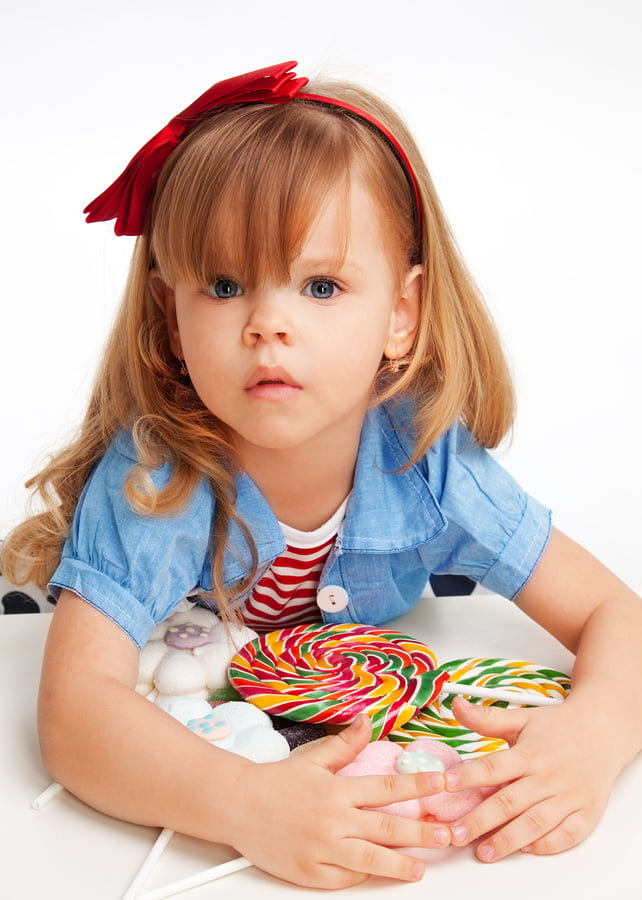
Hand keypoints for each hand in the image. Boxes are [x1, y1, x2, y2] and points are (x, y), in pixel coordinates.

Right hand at [226, 714, 450, 888]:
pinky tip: (379, 873)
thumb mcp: (313, 758)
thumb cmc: (276, 782)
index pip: (388, 788)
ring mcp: (322, 850)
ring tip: (421, 867)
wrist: (237, 806)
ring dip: (400, 864)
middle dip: (422, 833)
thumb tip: (367, 720)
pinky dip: (364, 876)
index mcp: (337, 790)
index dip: (419, 787)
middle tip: (447, 835)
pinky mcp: (310, 873)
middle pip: (388, 829)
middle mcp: (333, 820)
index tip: (442, 785)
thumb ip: (345, 744)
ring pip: (371, 860)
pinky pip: (344, 878)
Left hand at [444, 697, 618, 861]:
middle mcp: (548, 777)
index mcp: (530, 753)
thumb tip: (456, 705)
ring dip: (507, 840)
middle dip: (480, 820)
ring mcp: (568, 797)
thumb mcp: (522, 718)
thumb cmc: (559, 727)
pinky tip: (524, 849)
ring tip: (483, 851)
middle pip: (509, 802)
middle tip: (455, 834)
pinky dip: (545, 844)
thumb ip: (487, 718)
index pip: (494, 767)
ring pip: (535, 824)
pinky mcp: (586, 814)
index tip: (446, 786)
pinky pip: (565, 835)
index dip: (469, 777)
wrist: (603, 732)